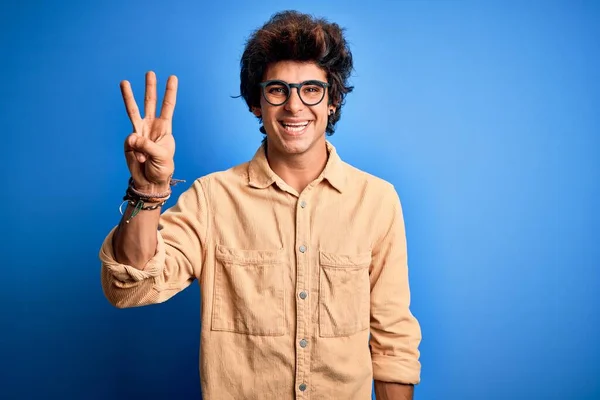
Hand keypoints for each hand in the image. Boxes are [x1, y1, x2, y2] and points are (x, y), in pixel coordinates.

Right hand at [120, 71, 177, 191]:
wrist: (150, 182)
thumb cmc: (161, 169)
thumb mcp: (161, 156)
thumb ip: (147, 145)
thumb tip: (131, 136)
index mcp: (164, 128)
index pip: (168, 107)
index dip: (170, 92)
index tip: (172, 77)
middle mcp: (151, 126)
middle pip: (150, 103)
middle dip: (150, 88)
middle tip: (150, 72)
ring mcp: (138, 132)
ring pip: (133, 111)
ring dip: (129, 96)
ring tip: (124, 81)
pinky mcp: (129, 141)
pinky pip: (130, 142)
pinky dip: (136, 152)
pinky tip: (141, 160)